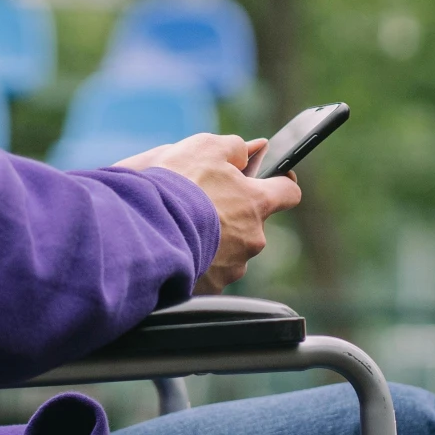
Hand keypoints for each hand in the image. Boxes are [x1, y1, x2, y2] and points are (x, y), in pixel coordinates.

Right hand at [117, 133, 302, 292]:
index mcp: (256, 203)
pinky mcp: (212, 286)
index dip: (281, 184)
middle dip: (233, 213)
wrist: (146, 229)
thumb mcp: (205, 148)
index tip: (275, 180)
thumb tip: (248, 150)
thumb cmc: (177, 185)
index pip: (289, 193)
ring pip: (232, 249)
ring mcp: (233, 265)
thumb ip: (234, 148)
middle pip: (252, 223)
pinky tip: (179, 248)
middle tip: (203, 203)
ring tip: (185, 227)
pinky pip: (212, 271)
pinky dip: (199, 260)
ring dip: (215, 239)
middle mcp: (252, 237)